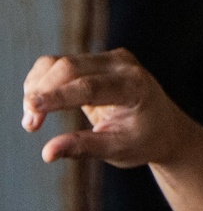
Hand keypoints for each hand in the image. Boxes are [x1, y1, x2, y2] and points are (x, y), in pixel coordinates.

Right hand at [22, 48, 188, 167]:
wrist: (165, 128)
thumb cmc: (144, 142)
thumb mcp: (117, 149)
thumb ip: (84, 147)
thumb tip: (47, 153)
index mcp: (134, 87)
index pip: (88, 87)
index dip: (57, 97)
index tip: (32, 109)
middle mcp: (122, 64)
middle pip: (69, 68)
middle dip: (42, 94)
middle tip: (29, 124)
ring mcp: (109, 57)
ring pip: (59, 63)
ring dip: (38, 87)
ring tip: (30, 119)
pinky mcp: (97, 58)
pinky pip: (62, 64)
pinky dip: (45, 82)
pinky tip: (37, 103)